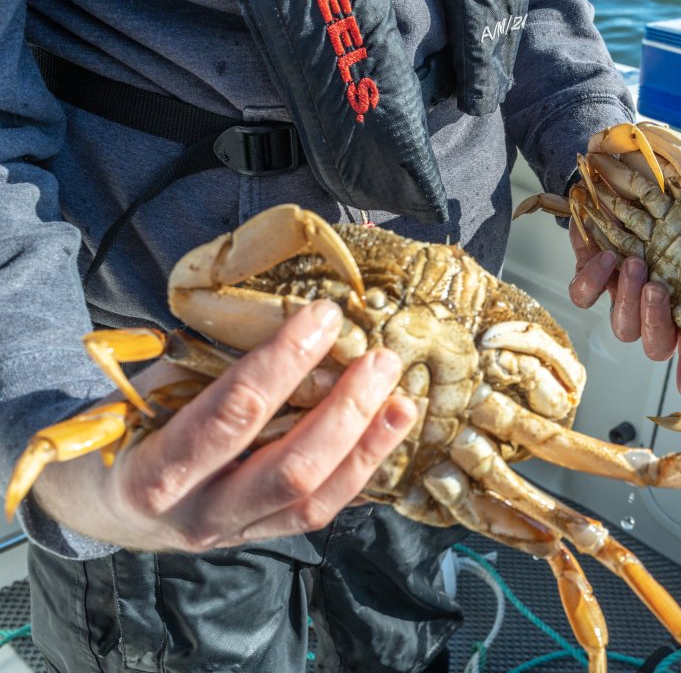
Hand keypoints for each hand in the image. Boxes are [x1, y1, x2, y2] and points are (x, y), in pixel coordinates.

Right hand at [31, 300, 416, 551]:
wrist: (100, 504)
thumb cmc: (126, 428)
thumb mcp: (151, 389)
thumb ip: (213, 365)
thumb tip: (292, 318)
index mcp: (156, 472)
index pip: (233, 414)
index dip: (284, 363)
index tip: (325, 317)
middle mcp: (199, 514)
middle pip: (289, 469)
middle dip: (344, 412)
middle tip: (381, 361)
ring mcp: (234, 533)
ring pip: (313, 501)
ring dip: (366, 449)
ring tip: (403, 402)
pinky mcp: (261, 539)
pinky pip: (318, 514)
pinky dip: (359, 476)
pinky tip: (388, 440)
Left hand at [567, 223, 680, 398]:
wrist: (620, 183)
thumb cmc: (672, 214)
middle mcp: (654, 311)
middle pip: (654, 346)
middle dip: (656, 323)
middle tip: (657, 289)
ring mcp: (621, 299)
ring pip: (622, 325)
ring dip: (628, 298)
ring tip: (635, 263)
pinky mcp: (589, 279)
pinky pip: (584, 295)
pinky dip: (593, 278)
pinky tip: (607, 256)